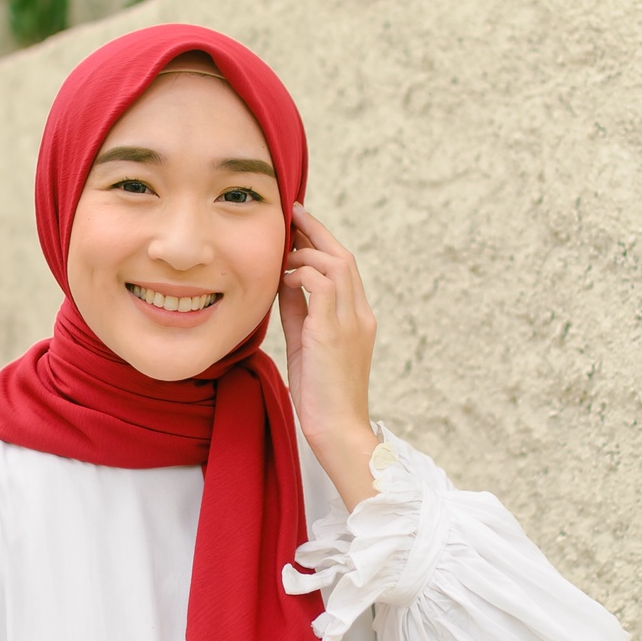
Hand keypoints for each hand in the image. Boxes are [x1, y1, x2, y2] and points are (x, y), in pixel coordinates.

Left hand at [278, 203, 379, 510]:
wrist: (336, 429)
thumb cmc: (320, 395)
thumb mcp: (307, 346)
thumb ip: (300, 314)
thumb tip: (284, 283)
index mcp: (358, 319)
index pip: (344, 268)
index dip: (323, 242)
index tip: (301, 225)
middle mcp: (360, 315)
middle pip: (343, 256)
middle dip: (316, 230)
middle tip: (292, 211)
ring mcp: (351, 322)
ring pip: (336, 263)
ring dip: (305, 253)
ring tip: (281, 256)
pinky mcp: (333, 332)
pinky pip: (321, 284)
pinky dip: (300, 274)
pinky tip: (282, 280)